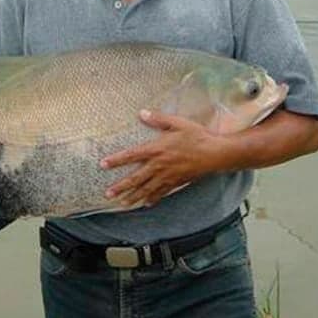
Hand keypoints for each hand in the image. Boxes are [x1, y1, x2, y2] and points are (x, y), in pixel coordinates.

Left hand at [100, 109, 223, 208]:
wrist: (214, 153)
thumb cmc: (196, 136)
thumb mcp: (177, 123)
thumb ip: (158, 119)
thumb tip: (142, 113)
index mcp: (157, 149)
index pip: (131, 155)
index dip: (116, 160)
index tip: (103, 165)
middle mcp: (159, 165)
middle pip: (136, 178)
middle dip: (121, 187)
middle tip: (107, 194)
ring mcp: (167, 176)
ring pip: (146, 189)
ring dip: (133, 197)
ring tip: (122, 204)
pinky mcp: (176, 182)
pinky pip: (161, 193)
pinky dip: (152, 199)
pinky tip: (146, 204)